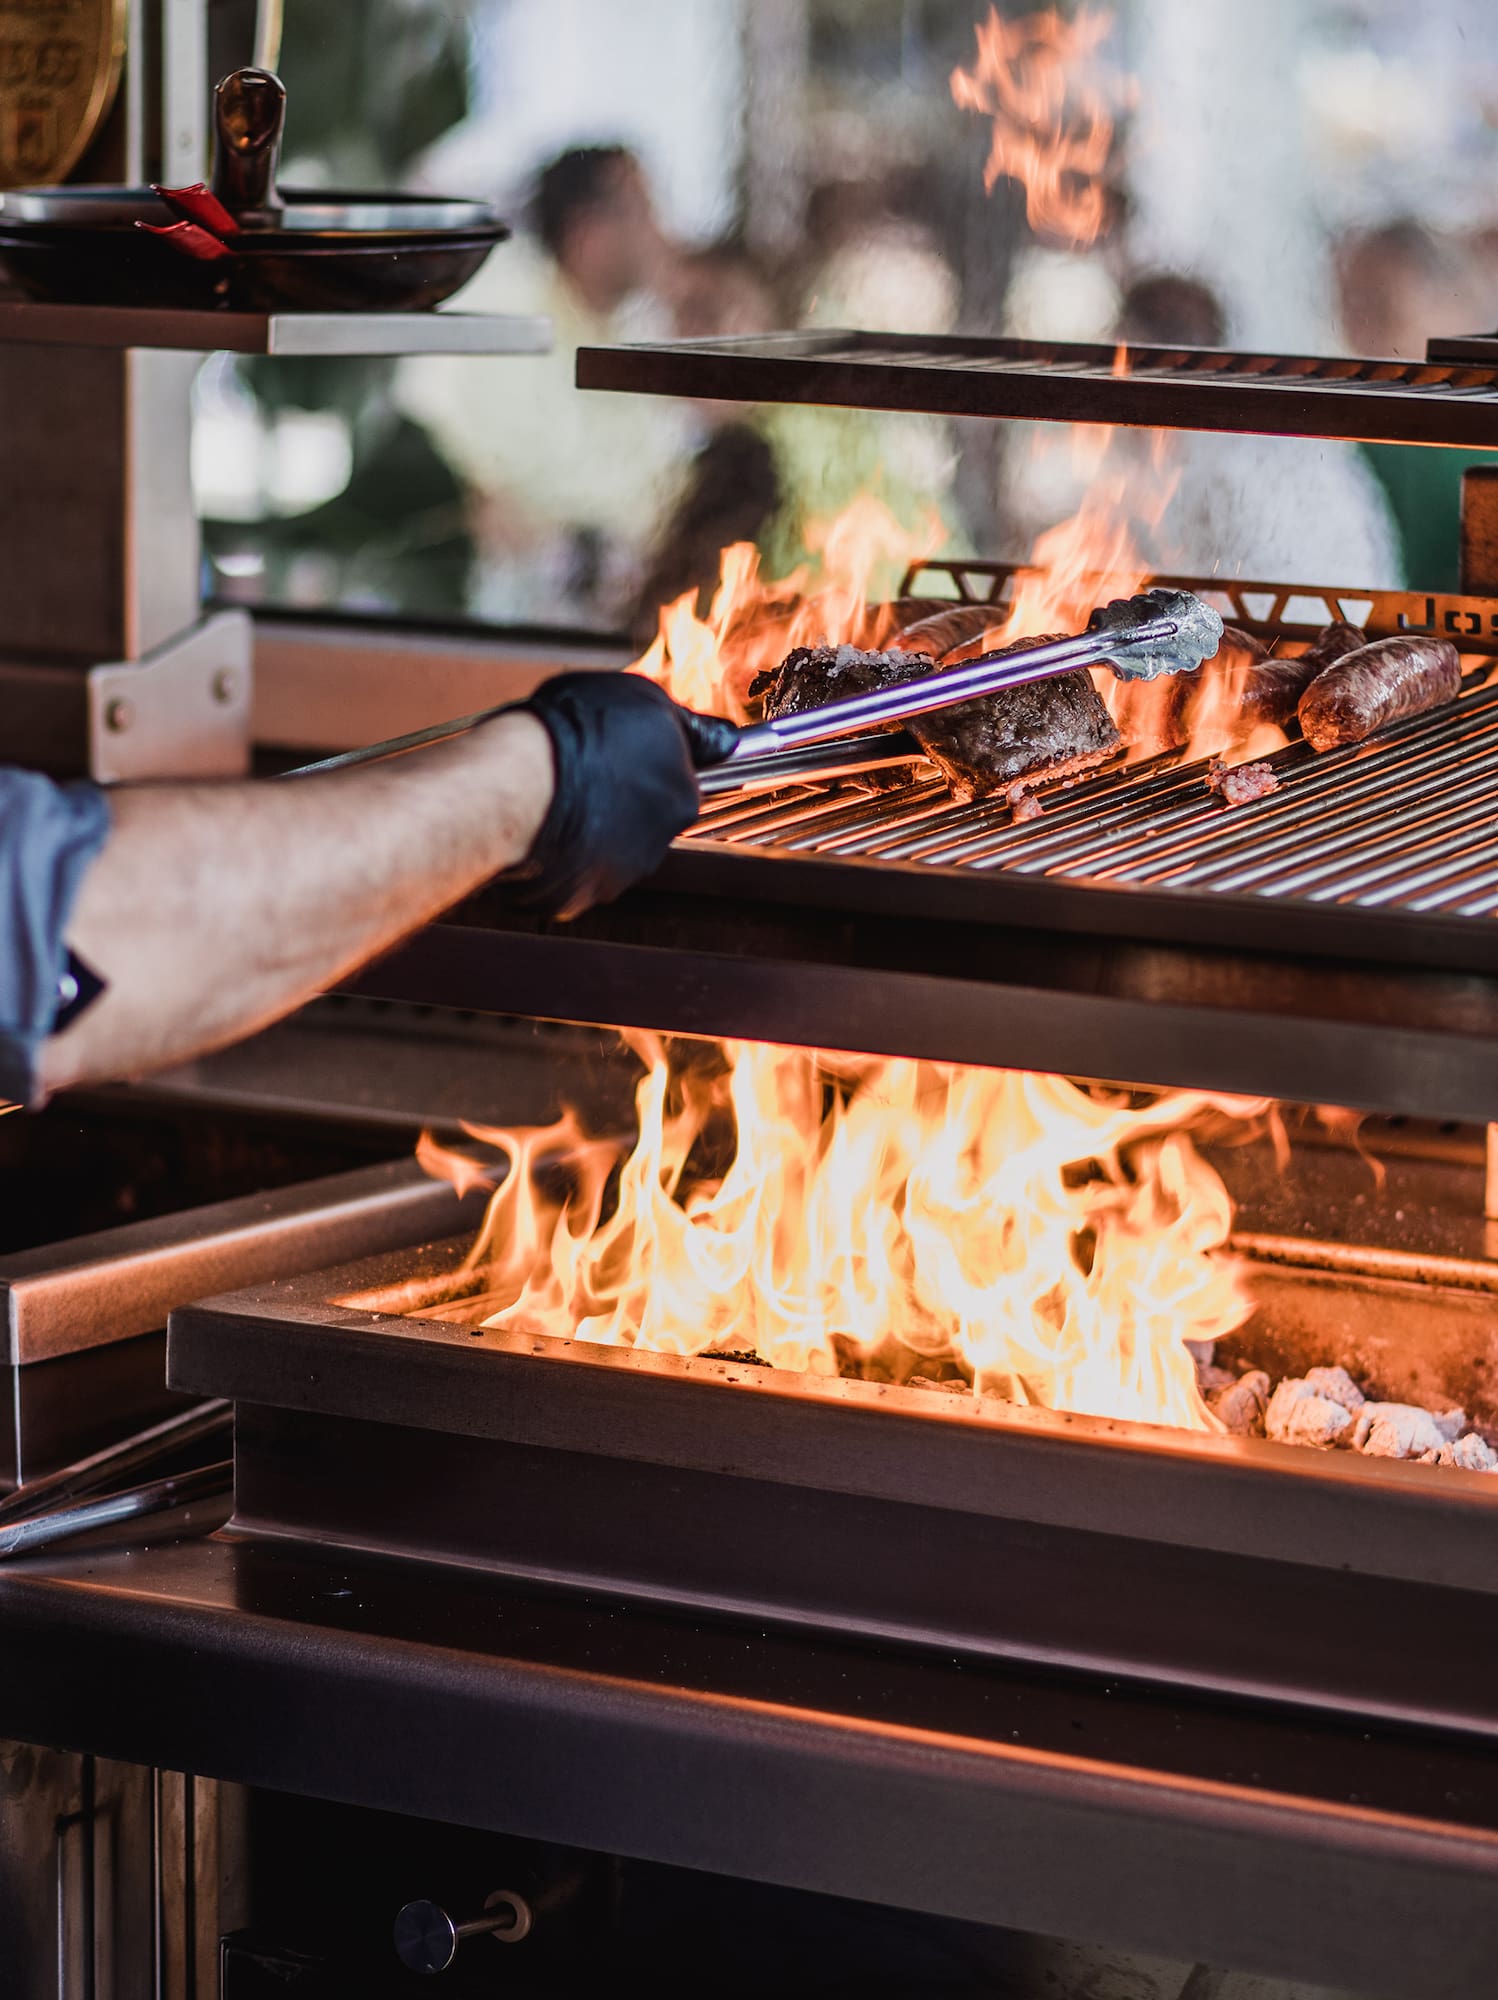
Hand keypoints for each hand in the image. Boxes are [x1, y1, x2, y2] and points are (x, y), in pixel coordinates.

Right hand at [498, 672, 737, 920]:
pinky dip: (560, 853)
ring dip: (590, 826)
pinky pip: (571, 871)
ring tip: (557, 794)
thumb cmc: (579, 733)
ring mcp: (618, 873)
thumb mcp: (647, 701)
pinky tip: (542, 823)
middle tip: (587, 771)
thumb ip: (689, 728)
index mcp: (683, 796)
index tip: (623, 755)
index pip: (677, 785)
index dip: (647, 765)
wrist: (523, 780)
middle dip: (621, 798)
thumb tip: (723, 739)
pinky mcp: (577, 897)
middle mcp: (659, 841)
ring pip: (608, 848)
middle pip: (644, 819)